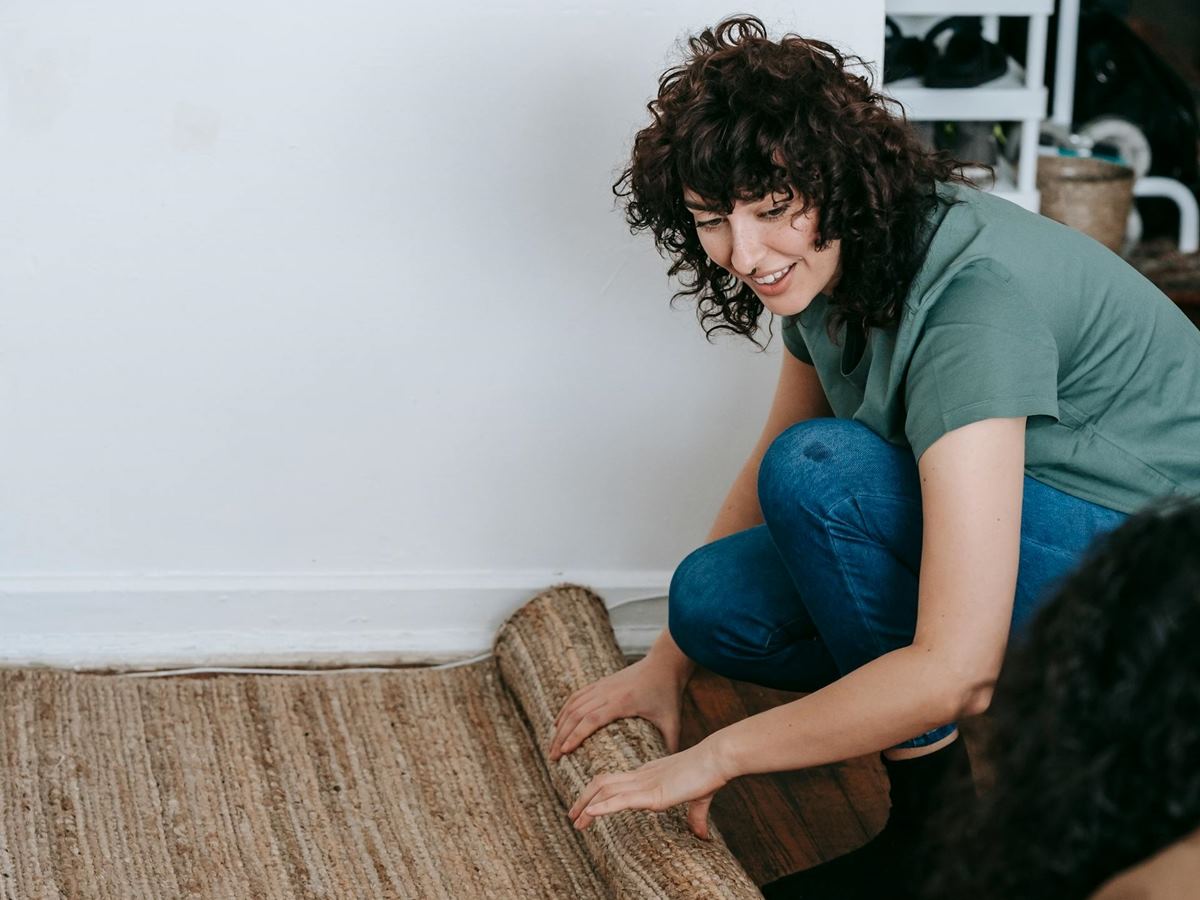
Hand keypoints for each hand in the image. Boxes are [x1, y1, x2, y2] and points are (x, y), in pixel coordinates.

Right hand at [548, 655, 685, 761]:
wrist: (664, 662)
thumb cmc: (669, 693)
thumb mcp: (673, 721)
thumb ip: (670, 745)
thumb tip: (667, 771)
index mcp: (622, 702)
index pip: (592, 719)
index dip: (576, 735)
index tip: (564, 752)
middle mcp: (607, 692)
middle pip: (576, 714)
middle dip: (561, 736)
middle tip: (553, 757)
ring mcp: (602, 685)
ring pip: (573, 704)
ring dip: (560, 725)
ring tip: (553, 745)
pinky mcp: (601, 682)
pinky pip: (577, 696)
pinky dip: (565, 710)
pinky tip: (559, 722)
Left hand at [566, 737, 730, 838]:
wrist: (718, 758)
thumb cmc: (710, 774)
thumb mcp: (699, 799)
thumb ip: (696, 816)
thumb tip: (702, 835)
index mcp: (649, 774)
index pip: (615, 781)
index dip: (598, 793)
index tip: (587, 808)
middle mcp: (642, 777)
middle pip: (603, 783)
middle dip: (585, 800)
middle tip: (572, 817)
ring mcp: (645, 784)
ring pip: (606, 790)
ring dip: (587, 806)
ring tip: (575, 821)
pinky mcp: (653, 794)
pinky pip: (621, 800)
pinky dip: (603, 807)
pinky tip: (590, 814)